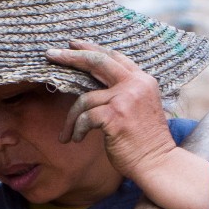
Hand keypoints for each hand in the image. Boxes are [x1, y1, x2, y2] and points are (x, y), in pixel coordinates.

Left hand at [45, 42, 208, 208]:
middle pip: (97, 62)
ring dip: (71, 118)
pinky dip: (76, 129)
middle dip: (71, 57)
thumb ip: (122, 93)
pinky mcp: (115, 116)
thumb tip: (91, 87)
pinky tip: (76, 140)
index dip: (91, 48)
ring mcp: (125, 99)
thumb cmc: (145, 142)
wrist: (158, 163)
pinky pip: (84, 117)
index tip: (72, 45)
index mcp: (143, 80)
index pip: (113, 57)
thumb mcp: (138, 108)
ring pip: (85, 99)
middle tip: (51, 54)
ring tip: (68, 134)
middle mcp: (135, 84)